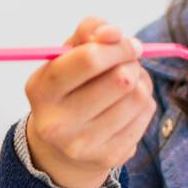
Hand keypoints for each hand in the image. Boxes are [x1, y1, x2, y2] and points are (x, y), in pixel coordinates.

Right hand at [23, 16, 153, 187]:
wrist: (63, 146)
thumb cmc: (70, 86)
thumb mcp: (68, 54)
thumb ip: (89, 31)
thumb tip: (113, 33)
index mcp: (41, 90)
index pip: (89, 59)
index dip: (116, 45)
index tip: (125, 43)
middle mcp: (57, 122)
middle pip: (120, 79)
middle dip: (130, 63)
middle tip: (127, 62)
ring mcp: (84, 144)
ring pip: (138, 96)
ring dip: (140, 80)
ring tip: (127, 83)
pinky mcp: (110, 156)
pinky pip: (146, 114)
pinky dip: (144, 101)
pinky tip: (128, 104)